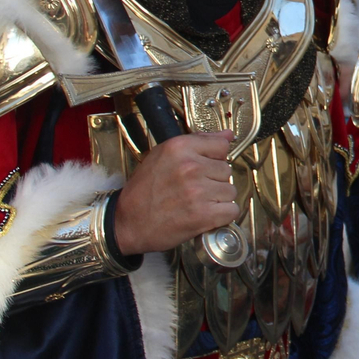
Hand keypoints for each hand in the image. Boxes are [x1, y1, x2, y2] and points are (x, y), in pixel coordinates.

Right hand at [114, 132, 239, 255]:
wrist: (127, 223)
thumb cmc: (143, 191)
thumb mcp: (162, 156)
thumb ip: (197, 142)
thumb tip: (227, 135)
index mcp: (179, 148)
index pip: (221, 146)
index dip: (215, 158)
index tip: (205, 167)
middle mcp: (190, 167)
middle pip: (226, 169)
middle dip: (214, 180)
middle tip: (193, 189)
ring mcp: (198, 191)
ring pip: (230, 190)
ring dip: (218, 198)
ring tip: (196, 202)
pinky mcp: (203, 215)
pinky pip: (232, 210)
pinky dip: (222, 215)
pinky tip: (205, 214)